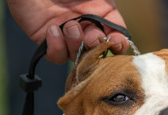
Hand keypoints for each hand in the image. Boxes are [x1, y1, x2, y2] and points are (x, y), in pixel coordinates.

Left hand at [7, 0, 128, 63]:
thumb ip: (107, 5)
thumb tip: (121, 26)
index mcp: (101, 13)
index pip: (116, 37)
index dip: (118, 44)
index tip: (115, 42)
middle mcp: (86, 27)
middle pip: (98, 51)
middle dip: (96, 45)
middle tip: (90, 36)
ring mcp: (66, 35)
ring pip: (78, 57)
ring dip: (76, 44)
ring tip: (69, 25)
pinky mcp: (47, 40)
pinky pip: (57, 56)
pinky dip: (56, 48)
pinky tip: (52, 29)